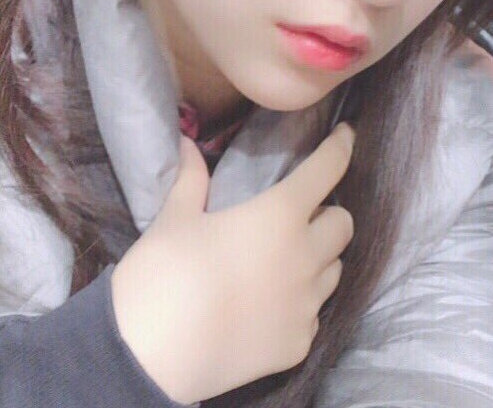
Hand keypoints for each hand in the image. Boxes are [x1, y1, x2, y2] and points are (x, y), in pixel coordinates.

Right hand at [110, 121, 355, 404]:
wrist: (147, 358)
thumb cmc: (163, 275)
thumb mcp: (175, 219)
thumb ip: (192, 179)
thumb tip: (187, 145)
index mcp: (280, 215)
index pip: (328, 169)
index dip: (341, 147)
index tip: (345, 135)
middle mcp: (305, 257)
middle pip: (343, 224)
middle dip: (328, 214)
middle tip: (298, 216)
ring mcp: (305, 305)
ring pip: (333, 270)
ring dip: (318, 259)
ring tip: (283, 262)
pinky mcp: (298, 345)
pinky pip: (313, 314)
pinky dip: (300, 304)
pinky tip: (268, 306)